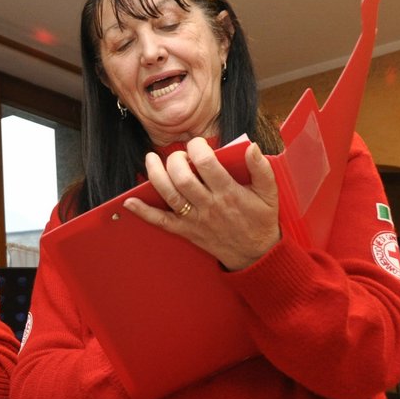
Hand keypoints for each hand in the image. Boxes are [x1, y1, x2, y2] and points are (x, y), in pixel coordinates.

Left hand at [125, 138, 280, 269]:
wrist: (255, 254)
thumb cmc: (261, 220)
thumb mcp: (269, 193)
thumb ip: (261, 168)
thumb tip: (250, 146)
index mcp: (229, 193)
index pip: (207, 164)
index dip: (197, 148)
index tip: (197, 144)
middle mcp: (209, 205)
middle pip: (183, 178)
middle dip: (175, 160)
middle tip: (179, 154)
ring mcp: (195, 219)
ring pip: (169, 195)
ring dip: (155, 175)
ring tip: (151, 159)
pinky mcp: (186, 231)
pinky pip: (161, 222)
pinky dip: (144, 212)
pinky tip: (130, 202)